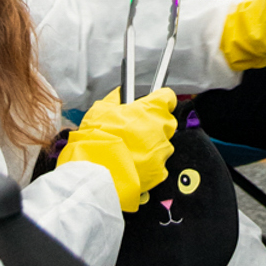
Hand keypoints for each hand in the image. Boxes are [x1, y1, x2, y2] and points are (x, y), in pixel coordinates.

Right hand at [57, 87, 176, 210]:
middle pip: (166, 122)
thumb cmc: (99, 138)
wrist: (98, 171)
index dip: (161, 100)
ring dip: (152, 147)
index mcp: (151, 109)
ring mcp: (162, 150)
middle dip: (155, 125)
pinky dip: (149, 166)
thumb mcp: (100, 110)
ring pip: (163, 146)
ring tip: (132, 152)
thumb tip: (119, 93)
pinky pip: (159, 166)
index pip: (168, 97)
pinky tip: (134, 166)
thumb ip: (115, 99)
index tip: (155, 103)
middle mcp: (162, 128)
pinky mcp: (160, 171)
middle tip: (136, 131)